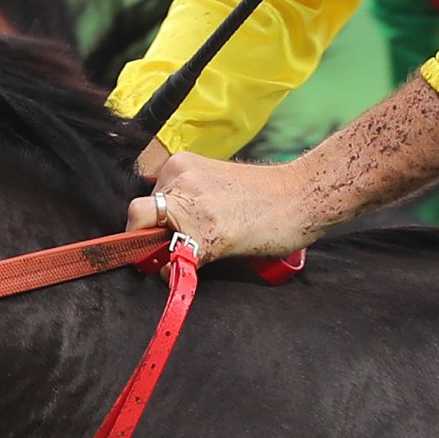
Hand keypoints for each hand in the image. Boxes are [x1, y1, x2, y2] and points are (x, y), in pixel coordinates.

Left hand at [123, 77, 438, 257]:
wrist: (302, 197)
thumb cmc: (265, 195)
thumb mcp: (215, 184)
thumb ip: (188, 198)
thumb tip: (162, 232)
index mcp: (180, 165)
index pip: (144, 197)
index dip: (147, 224)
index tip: (158, 240)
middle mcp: (178, 178)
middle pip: (136, 214)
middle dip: (144, 237)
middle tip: (167, 252)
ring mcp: (189, 204)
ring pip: (144, 234)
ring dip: (157, 253)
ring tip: (189, 258)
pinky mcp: (203, 234)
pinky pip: (169, 261)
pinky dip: (173, 272)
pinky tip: (200, 267)